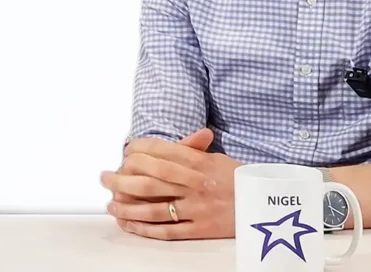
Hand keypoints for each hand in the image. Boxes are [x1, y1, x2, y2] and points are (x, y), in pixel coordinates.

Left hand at [100, 128, 240, 239]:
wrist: (266, 206)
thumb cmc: (239, 180)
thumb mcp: (217, 158)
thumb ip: (192, 150)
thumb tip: (169, 140)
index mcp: (200, 163)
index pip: (161, 152)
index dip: (138, 151)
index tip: (124, 151)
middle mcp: (196, 184)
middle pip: (150, 179)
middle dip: (121, 178)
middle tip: (104, 177)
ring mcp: (197, 208)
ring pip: (153, 207)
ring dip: (127, 206)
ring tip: (110, 204)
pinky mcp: (200, 229)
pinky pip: (167, 230)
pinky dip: (144, 228)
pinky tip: (129, 224)